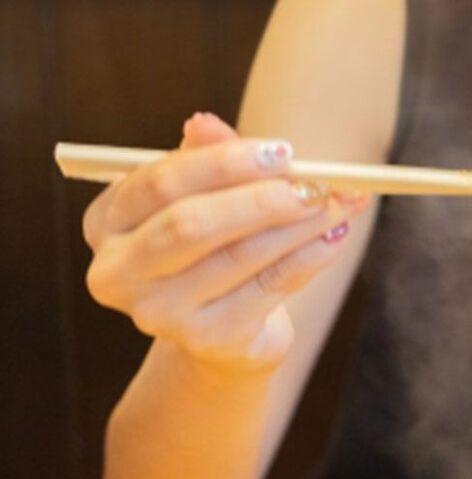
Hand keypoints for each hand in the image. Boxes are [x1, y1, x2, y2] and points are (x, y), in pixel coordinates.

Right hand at [81, 112, 369, 367]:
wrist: (223, 329)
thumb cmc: (213, 246)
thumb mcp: (205, 198)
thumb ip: (207, 159)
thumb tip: (205, 123)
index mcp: (107, 221)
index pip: (159, 182)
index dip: (223, 163)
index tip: (282, 151)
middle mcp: (120, 271)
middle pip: (191, 224)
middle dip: (262, 199)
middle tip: (315, 182)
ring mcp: (160, 313)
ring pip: (239, 257)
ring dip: (299, 225)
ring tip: (340, 203)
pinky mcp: (209, 339)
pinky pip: (270, 288)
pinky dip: (310, 257)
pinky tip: (335, 236)